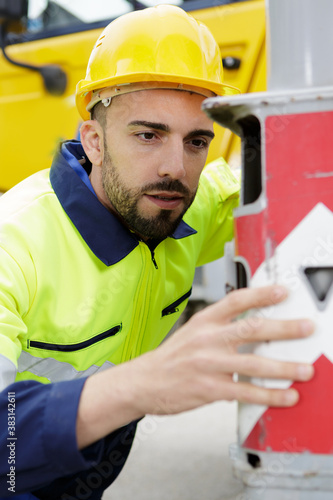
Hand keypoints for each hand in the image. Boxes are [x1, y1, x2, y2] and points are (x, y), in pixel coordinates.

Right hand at [130, 285, 313, 414]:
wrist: (143, 381)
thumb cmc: (172, 357)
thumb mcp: (193, 332)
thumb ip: (221, 328)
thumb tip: (257, 329)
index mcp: (204, 320)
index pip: (236, 300)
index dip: (261, 294)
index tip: (283, 291)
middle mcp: (207, 338)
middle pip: (251, 329)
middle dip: (283, 329)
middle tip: (306, 327)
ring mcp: (208, 364)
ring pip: (253, 364)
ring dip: (284, 367)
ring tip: (305, 370)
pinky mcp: (209, 388)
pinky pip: (246, 392)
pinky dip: (270, 395)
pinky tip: (286, 396)